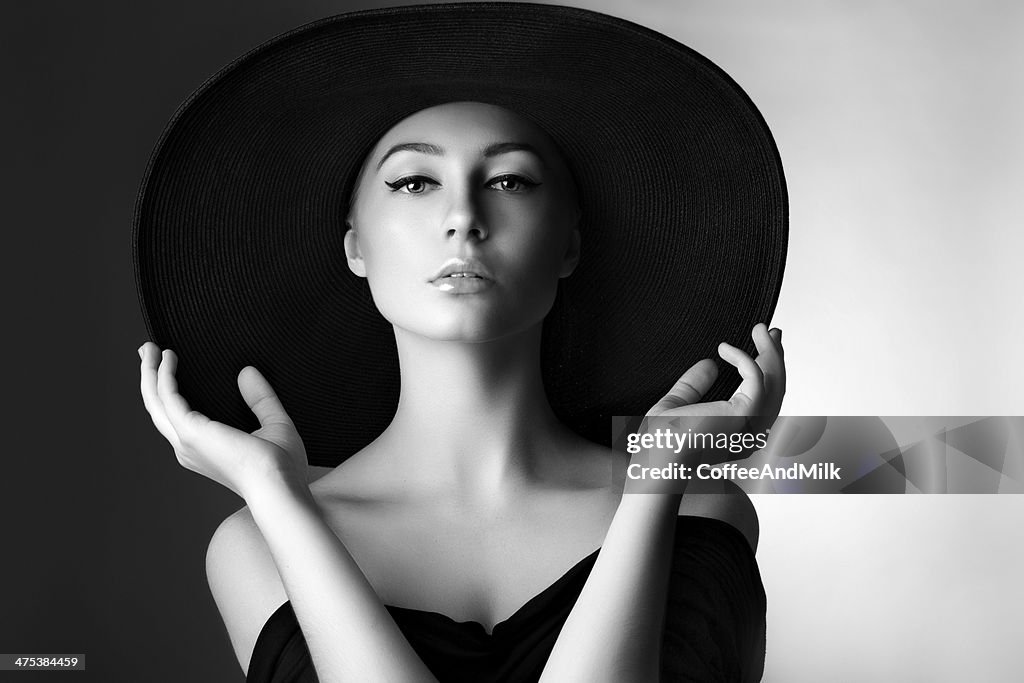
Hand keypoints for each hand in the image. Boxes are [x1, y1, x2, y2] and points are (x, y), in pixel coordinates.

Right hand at [138, 342, 307, 498]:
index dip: (168, 393)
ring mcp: (186, 440)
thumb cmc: (281, 467)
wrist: (280, 485)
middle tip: (147, 351)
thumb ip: (261, 399)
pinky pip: (169, 397)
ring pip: (156, 401)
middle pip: (158, 408)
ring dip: (150, 372)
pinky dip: (164, 375)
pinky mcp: (190, 431)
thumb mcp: (274, 424)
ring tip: (149, 348)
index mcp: (204, 449)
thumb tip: (247, 371)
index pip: (178, 418)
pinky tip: (168, 358)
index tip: (167, 367)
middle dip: (150, 378)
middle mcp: (188, 447)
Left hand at [646, 323, 784, 455]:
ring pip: (774, 380)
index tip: (764, 346)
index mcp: (740, 431)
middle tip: (770, 330)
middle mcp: (753, 430)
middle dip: (775, 356)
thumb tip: (709, 364)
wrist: (655, 457)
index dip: (768, 370)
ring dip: (769, 351)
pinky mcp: (745, 413)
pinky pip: (755, 376)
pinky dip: (743, 358)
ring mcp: (752, 423)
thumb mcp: (676, 404)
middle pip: (777, 388)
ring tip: (761, 329)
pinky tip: (724, 349)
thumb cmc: (661, 443)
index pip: (765, 399)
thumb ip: (694, 385)